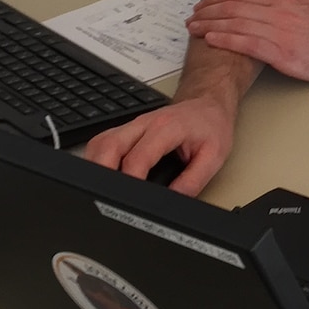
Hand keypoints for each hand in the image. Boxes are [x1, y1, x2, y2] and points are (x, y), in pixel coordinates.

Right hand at [84, 94, 236, 196]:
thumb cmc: (211, 127)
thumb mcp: (213, 157)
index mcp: (167, 128)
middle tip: (103, 194)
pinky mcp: (128, 129)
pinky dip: (98, 158)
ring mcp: (134, 124)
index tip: (128, 198)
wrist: (209, 106)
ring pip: (101, 141)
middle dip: (101, 170)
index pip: (138, 156)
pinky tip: (102, 173)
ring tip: (100, 187)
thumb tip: (173, 202)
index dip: (130, 180)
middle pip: (109, 144)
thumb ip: (193, 181)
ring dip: (95, 164)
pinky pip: (104, 141)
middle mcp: (145, 123)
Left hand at [185, 0, 308, 83]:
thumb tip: (265, 0)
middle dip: (209, 10)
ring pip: (236, 22)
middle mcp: (281, 12)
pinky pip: (247, 42)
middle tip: (192, 16)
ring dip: (211, 24)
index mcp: (287, 1)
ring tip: (194, 27)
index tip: (205, 3)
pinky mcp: (283, 52)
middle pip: (235, 6)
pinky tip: (212, 38)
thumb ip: (287, 5)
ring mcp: (281, 32)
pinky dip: (226, 38)